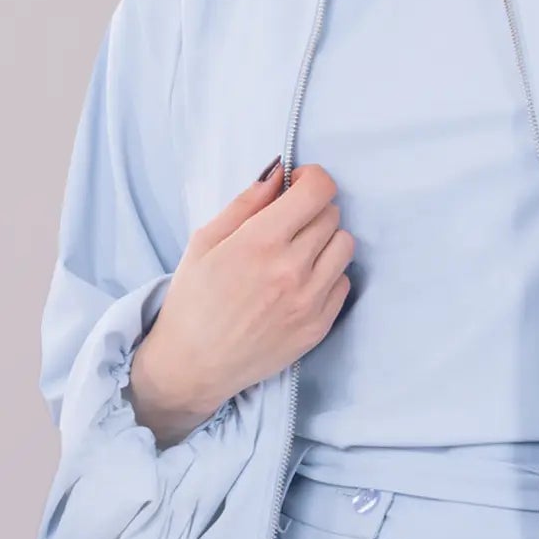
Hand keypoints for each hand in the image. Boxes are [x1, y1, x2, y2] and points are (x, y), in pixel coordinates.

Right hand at [131, 161, 353, 435]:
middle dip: (312, 210)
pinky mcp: (319, 326)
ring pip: (344, 246)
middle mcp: (293, 269)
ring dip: (325, 240)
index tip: (298, 185)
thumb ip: (246, 203)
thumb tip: (279, 173)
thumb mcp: (205, 241)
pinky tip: (299, 282)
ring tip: (297, 252)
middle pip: (332, 214)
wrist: (193, 365)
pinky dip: (327, 275)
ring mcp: (310, 300)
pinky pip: (343, 282)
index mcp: (261, 242)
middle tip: (287, 223)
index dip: (312, 179)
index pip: (318, 190)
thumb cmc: (193, 300)